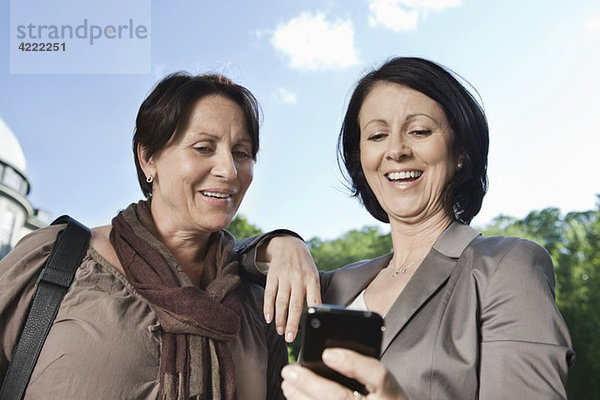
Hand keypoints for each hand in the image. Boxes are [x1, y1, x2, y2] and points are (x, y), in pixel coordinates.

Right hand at [257, 235, 320, 341]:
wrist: (290, 245)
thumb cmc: (304, 266)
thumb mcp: (314, 276)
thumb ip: (313, 294)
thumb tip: (314, 316)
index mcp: (312, 280)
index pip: (313, 300)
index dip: (311, 316)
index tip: (308, 330)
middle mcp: (299, 279)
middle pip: (295, 305)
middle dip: (292, 323)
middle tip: (290, 338)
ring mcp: (285, 277)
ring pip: (282, 302)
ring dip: (280, 319)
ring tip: (280, 331)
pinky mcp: (273, 275)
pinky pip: (269, 294)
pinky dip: (268, 307)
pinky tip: (268, 318)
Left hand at [281, 349, 406, 399]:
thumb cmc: (384, 398)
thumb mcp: (383, 383)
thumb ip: (363, 368)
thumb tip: (326, 354)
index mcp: (391, 392)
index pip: (377, 374)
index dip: (352, 363)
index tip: (327, 354)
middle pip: (341, 397)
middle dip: (311, 383)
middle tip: (290, 371)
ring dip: (301, 398)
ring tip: (288, 384)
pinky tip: (296, 398)